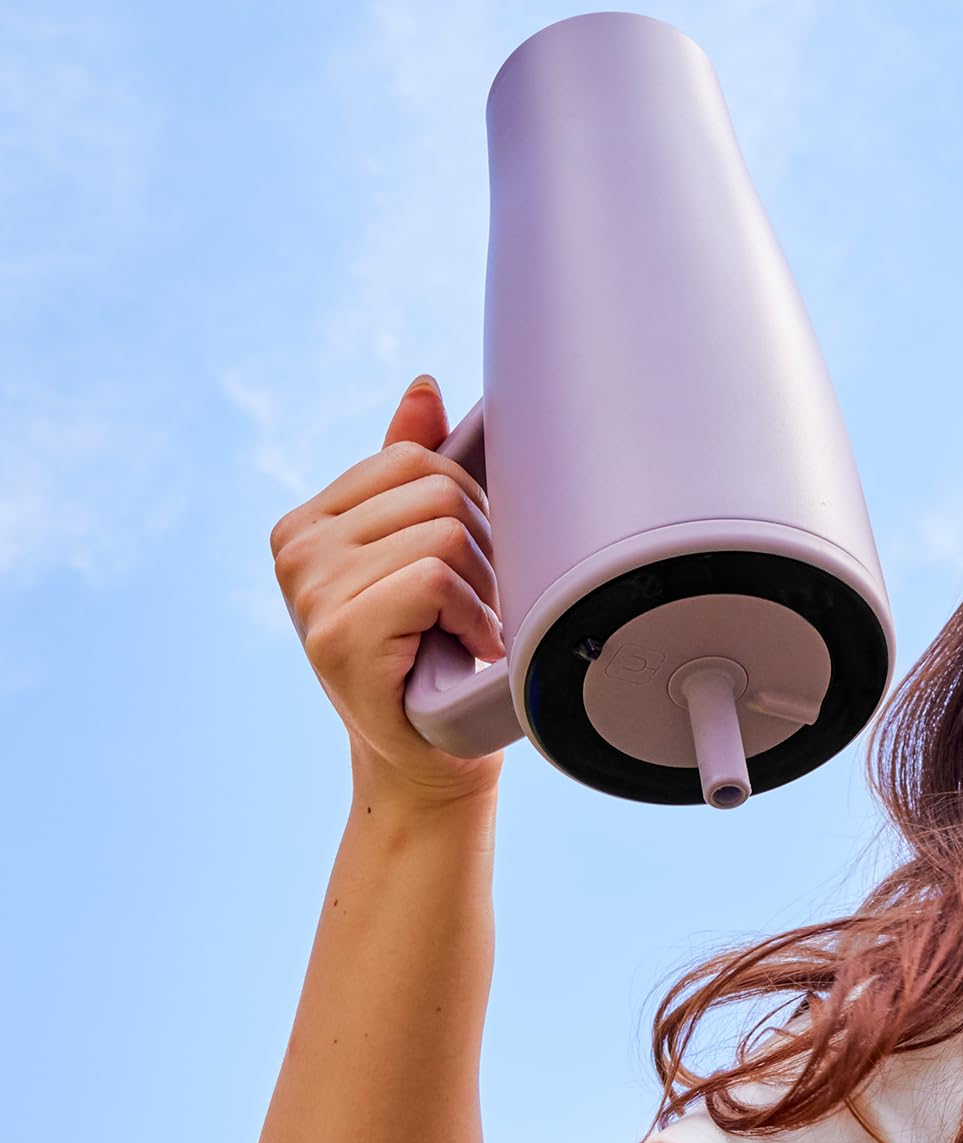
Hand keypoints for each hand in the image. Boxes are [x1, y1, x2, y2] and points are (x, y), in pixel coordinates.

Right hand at [270, 376, 506, 807]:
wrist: (428, 757)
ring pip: (448, 530)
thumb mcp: (423, 552)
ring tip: (467, 629)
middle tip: (474, 606)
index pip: (418, 457)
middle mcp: (297, 547)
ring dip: (485, 587)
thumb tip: (424, 385)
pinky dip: (475, 616)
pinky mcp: (339, 630)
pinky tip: (468, 650)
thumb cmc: (437, 652)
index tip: (467, 568)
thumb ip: (412, 472)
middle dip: (485, 547)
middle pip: (440, 487)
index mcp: (311, 520)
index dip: (470, 507)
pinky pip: (438, 577)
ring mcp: (310, 588)